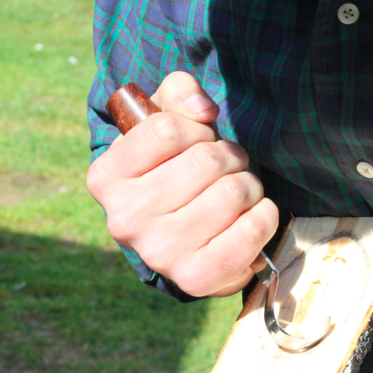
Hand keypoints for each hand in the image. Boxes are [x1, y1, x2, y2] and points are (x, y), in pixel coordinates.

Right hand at [87, 71, 278, 296]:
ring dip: (250, 185)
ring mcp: (159, 253)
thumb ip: (178, 94)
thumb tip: (203, 110)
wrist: (187, 242)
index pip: (166, 130)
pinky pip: (252, 228)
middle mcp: (125, 220)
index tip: (198, 141)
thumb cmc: (177, 173)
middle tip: (228, 169)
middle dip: (231, 156)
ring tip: (237, 194)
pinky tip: (251, 217)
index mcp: (106, 178)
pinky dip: (265, 215)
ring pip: (233, 192)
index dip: (197, 129)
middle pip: (206, 161)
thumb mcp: (166, 124)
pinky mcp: (196, 278)